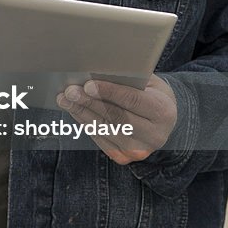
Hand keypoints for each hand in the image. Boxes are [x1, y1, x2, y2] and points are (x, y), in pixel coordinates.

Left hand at [56, 75, 176, 163]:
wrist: (162, 123)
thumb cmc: (152, 94)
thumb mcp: (150, 82)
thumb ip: (130, 78)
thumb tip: (98, 70)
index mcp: (163, 112)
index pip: (132, 100)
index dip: (109, 92)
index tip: (88, 84)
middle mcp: (153, 136)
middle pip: (115, 117)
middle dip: (89, 102)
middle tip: (70, 90)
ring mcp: (137, 150)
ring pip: (104, 129)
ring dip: (81, 112)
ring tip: (65, 98)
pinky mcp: (122, 157)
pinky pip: (99, 138)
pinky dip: (84, 122)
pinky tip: (74, 109)